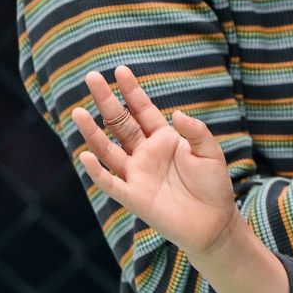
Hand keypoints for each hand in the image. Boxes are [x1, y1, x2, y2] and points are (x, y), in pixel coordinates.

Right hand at [73, 65, 245, 257]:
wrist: (214, 223)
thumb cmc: (213, 186)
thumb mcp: (211, 153)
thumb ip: (196, 131)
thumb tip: (177, 113)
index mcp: (164, 139)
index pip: (143, 110)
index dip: (132, 91)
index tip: (120, 70)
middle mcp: (146, 153)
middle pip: (120, 123)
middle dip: (106, 101)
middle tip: (91, 77)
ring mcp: (137, 174)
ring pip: (109, 150)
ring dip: (93, 133)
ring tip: (78, 112)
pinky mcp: (134, 197)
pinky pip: (111, 183)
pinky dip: (98, 172)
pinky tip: (86, 156)